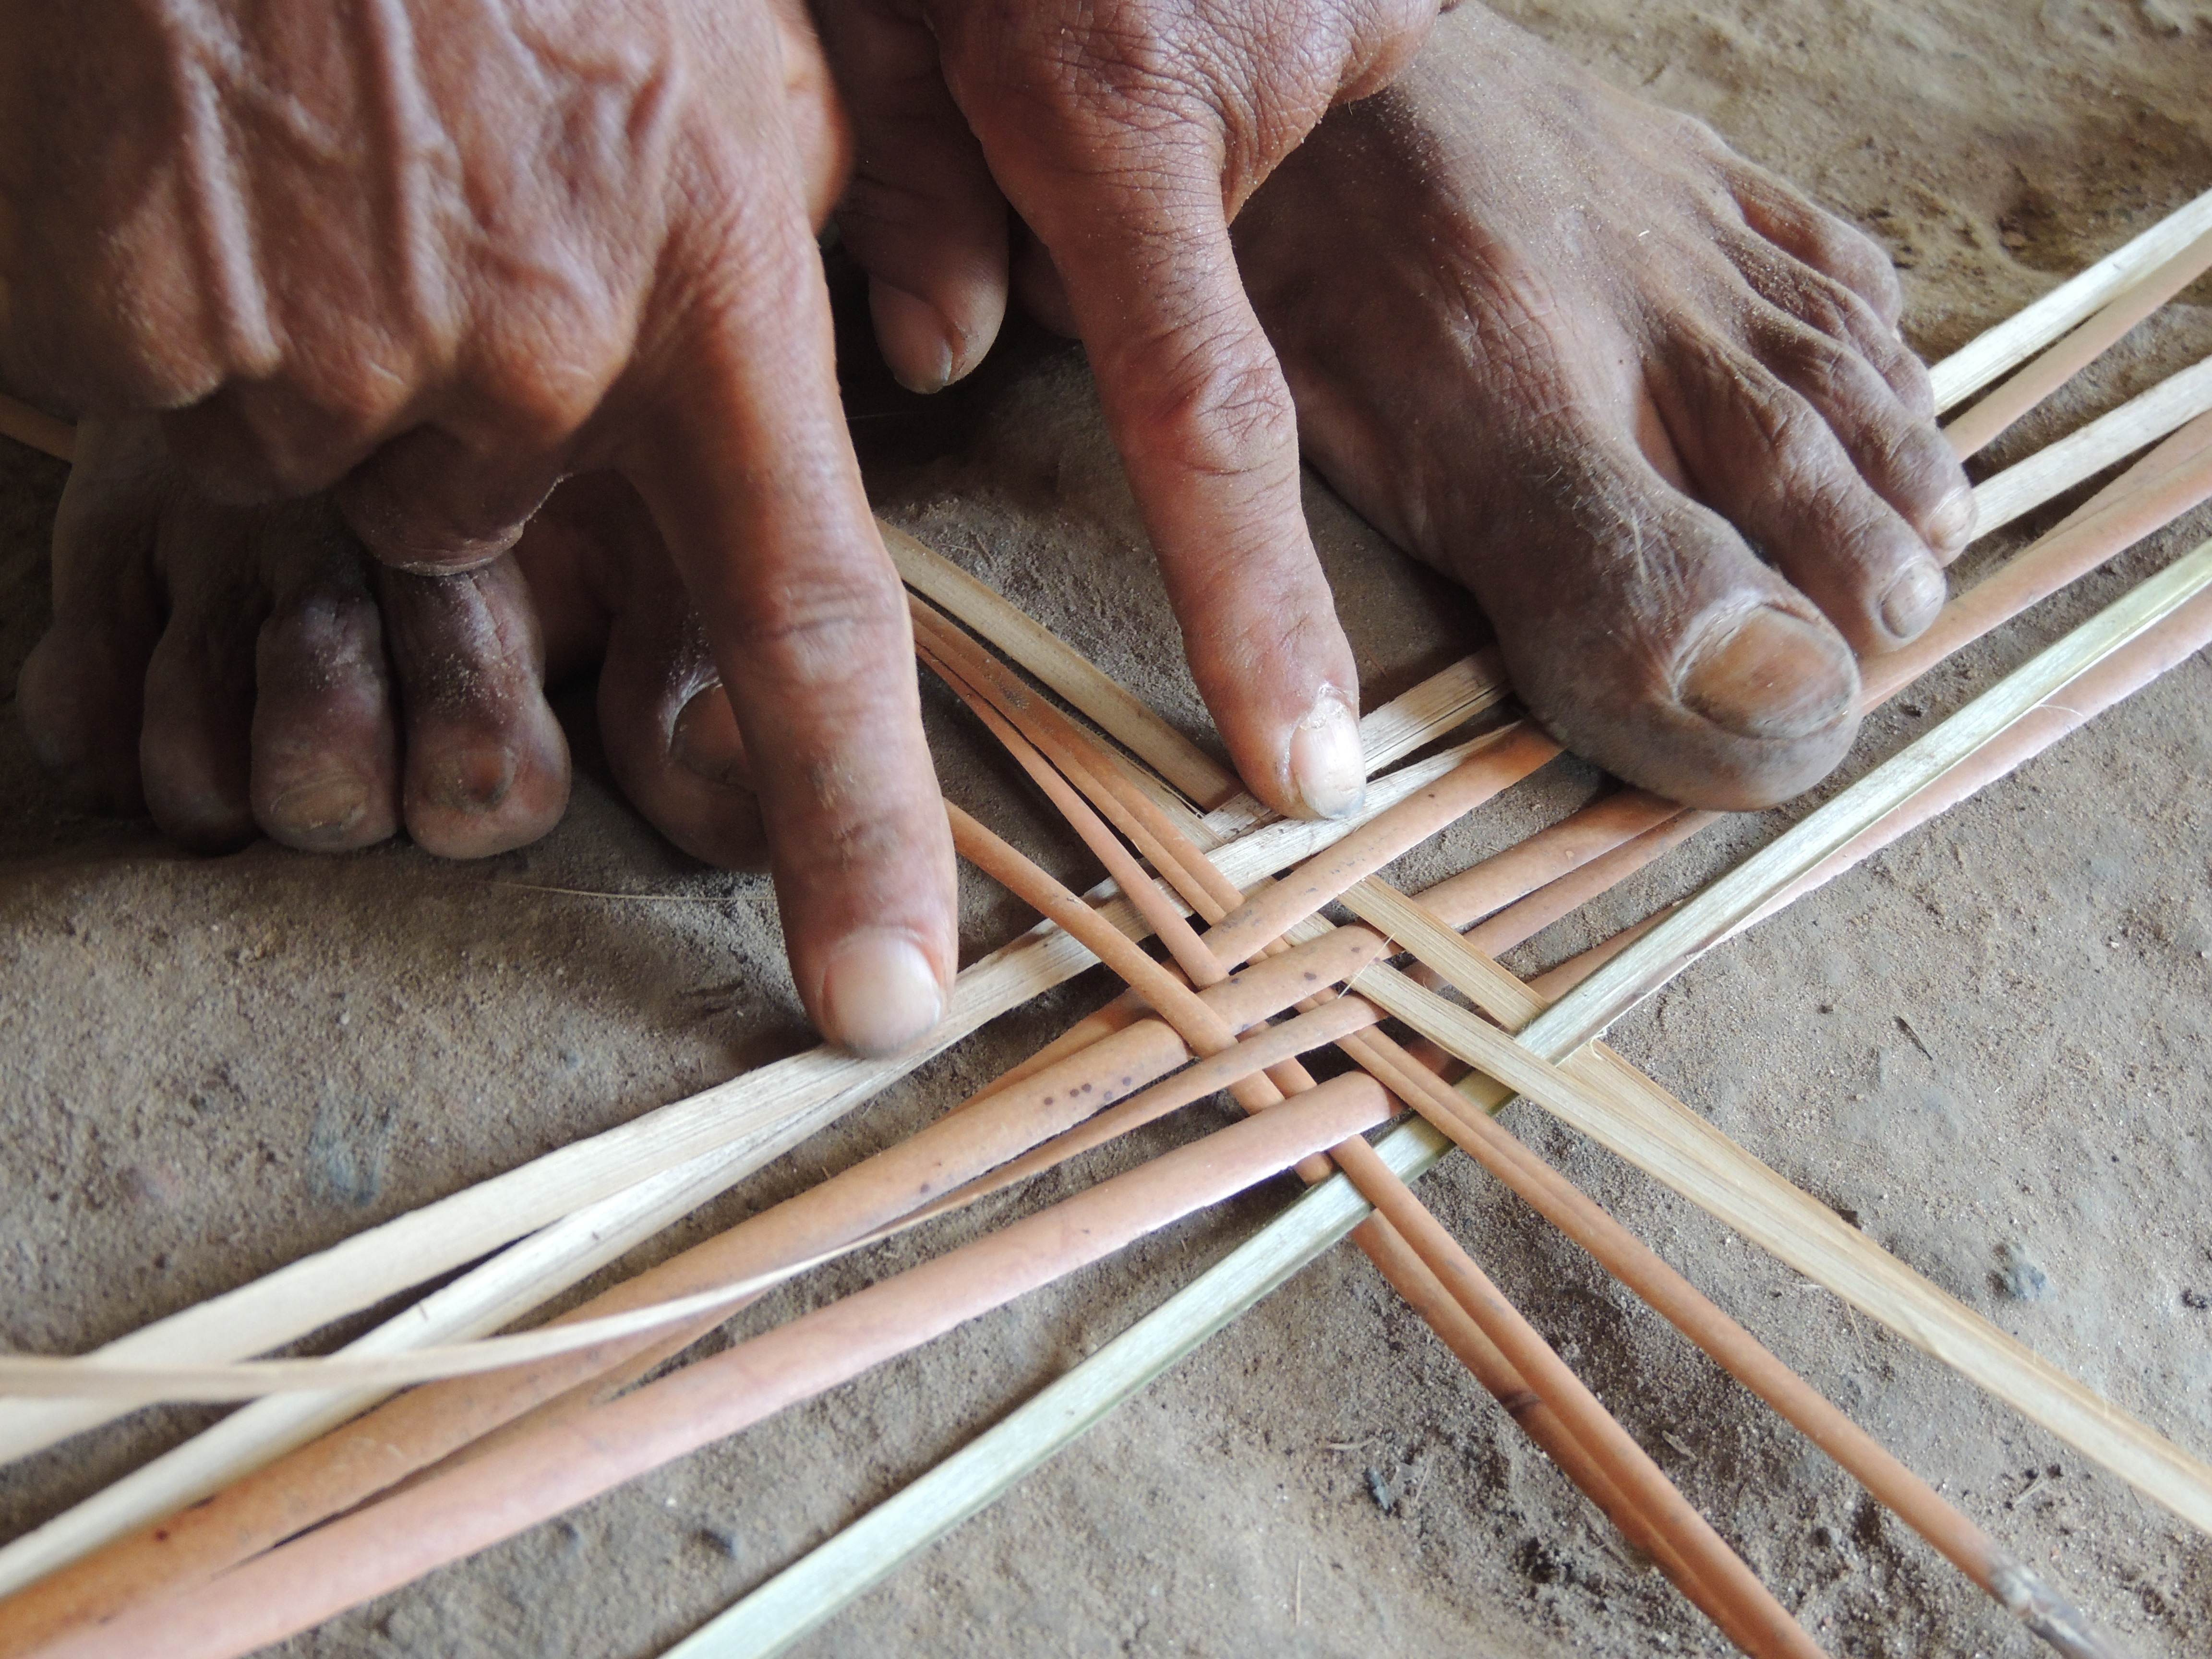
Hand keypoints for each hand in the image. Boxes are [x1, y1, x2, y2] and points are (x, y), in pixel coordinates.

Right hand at [0, 0, 954, 1053]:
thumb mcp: (742, 38)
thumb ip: (857, 200)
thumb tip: (953, 339)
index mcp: (710, 295)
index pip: (816, 628)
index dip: (855, 836)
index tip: (883, 1003)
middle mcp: (537, 363)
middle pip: (483, 548)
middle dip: (453, 449)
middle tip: (433, 247)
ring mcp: (332, 359)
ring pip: (327, 480)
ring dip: (321, 372)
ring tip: (324, 190)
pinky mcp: (148, 344)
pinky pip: (176, 421)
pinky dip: (189, 332)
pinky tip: (214, 189)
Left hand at [817, 0, 1439, 818]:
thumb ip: (902, 177)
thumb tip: (940, 352)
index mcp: (1114, 90)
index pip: (1204, 414)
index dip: (1256, 609)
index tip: (1308, 764)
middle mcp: (1263, 57)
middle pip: (1211, 295)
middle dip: (1126, 243)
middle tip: (1034, 105)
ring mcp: (1351, 8)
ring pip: (1247, 178)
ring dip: (1168, 141)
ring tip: (1079, 23)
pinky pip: (1312, 71)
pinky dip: (1236, 62)